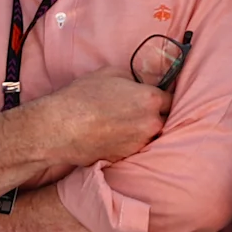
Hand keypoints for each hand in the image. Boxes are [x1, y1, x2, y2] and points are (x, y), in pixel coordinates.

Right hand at [26, 71, 168, 168]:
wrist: (60, 127)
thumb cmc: (82, 96)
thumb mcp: (110, 73)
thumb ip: (133, 79)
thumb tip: (138, 85)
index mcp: (150, 99)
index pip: (171, 99)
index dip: (161, 97)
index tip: (155, 98)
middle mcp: (151, 123)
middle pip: (163, 120)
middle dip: (154, 115)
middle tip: (137, 111)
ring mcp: (139, 144)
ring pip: (150, 136)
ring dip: (141, 131)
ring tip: (122, 125)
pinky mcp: (126, 158)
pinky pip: (134, 148)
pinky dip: (128, 143)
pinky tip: (112, 136)